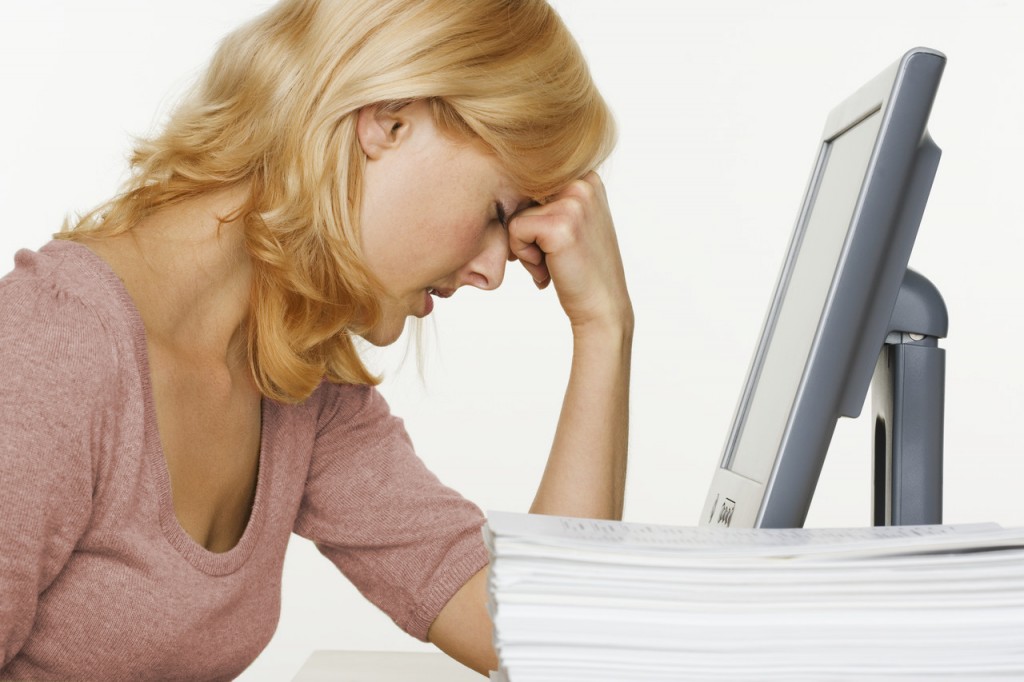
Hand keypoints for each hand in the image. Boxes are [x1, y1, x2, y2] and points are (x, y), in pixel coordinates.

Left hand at [507, 172, 631, 333]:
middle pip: (522, 198)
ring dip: (526, 248)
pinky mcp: (560, 224)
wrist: (602, 307)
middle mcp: (583, 183)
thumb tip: (503, 181)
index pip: (531, 185)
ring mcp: (574, 202)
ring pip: (517, 216)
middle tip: (553, 257)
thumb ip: (550, 199)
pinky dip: (525, 257)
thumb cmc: (581, 270)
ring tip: (553, 265)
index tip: (557, 243)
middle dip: (529, 233)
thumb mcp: (572, 222)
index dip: (534, 220)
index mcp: (587, 178)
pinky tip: (549, 270)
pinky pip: (515, 231)